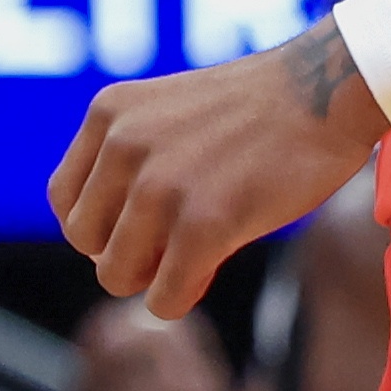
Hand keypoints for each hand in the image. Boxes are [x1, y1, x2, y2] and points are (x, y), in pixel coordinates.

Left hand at [50, 27, 388, 319]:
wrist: (325, 91)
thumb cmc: (254, 111)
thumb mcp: (167, 112)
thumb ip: (128, 160)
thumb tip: (105, 252)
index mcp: (108, 114)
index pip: (65, 200)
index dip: (101, 224)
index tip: (140, 224)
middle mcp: (124, 145)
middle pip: (85, 241)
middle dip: (125, 252)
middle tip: (171, 244)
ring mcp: (161, 185)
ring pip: (117, 274)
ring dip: (154, 278)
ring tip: (194, 255)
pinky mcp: (204, 223)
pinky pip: (164, 296)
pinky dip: (179, 299)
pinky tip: (206, 274)